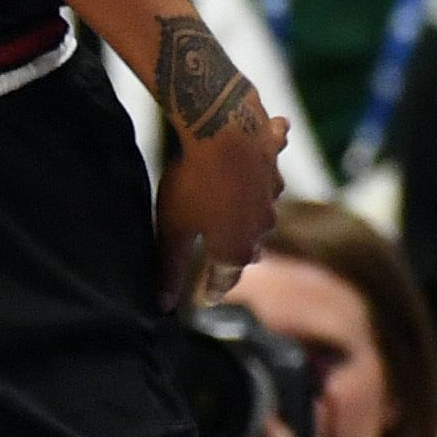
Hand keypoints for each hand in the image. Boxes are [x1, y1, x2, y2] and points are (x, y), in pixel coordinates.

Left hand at [156, 103, 287, 311]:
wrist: (223, 130)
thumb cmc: (194, 182)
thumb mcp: (173, 230)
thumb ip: (170, 268)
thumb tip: (162, 305)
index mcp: (236, 248)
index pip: (224, 280)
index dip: (212, 290)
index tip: (206, 298)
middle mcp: (262, 227)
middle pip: (246, 248)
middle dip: (234, 256)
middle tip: (222, 261)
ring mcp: (272, 195)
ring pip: (261, 212)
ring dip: (250, 217)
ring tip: (239, 217)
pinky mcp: (274, 165)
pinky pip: (268, 170)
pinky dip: (264, 168)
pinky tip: (260, 164)